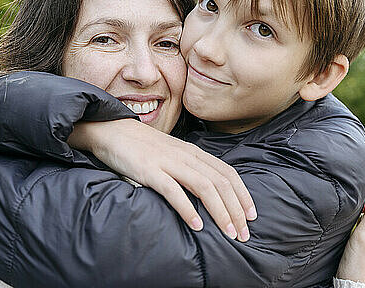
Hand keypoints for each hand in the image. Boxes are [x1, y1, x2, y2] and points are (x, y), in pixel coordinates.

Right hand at [69, 118, 256, 241]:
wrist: (113, 131)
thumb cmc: (143, 147)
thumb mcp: (173, 154)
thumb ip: (190, 169)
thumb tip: (209, 192)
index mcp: (194, 152)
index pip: (228, 173)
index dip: (243, 194)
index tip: (251, 215)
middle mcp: (186, 156)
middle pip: (220, 183)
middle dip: (236, 210)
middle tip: (243, 234)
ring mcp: (168, 162)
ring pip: (204, 187)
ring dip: (220, 212)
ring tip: (228, 232)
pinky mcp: (149, 171)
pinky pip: (173, 191)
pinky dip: (187, 209)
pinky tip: (196, 225)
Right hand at [336, 175, 364, 286]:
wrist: (351, 285)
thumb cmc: (360, 262)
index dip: (360, 188)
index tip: (346, 185)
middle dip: (354, 198)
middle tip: (339, 196)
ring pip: (358, 212)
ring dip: (349, 208)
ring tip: (338, 208)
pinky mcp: (360, 240)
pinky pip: (353, 221)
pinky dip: (346, 218)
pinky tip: (339, 220)